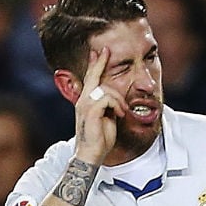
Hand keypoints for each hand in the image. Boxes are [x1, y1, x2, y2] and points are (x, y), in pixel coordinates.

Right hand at [74, 47, 125, 164]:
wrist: (91, 154)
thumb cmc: (100, 139)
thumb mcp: (107, 118)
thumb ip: (109, 106)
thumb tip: (116, 99)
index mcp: (86, 101)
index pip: (90, 79)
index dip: (95, 64)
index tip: (99, 51)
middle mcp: (83, 100)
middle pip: (94, 77)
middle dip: (100, 63)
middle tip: (106, 50)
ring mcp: (85, 104)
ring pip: (106, 89)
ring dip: (119, 100)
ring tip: (123, 112)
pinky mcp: (91, 110)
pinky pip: (108, 98)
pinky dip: (117, 106)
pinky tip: (120, 115)